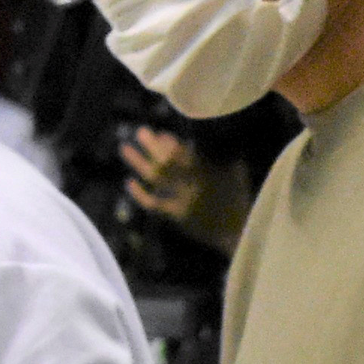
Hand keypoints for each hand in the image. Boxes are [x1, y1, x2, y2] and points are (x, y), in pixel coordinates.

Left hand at [121, 127, 251, 252]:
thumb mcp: (235, 171)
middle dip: (152, 145)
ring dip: (139, 162)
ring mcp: (185, 200)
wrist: (239, 232)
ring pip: (157, 178)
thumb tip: (194, 137)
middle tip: (141, 131)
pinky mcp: (178, 216)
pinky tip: (130, 182)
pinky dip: (140, 194)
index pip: (184, 153)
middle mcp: (195, 184)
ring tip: (124, 148)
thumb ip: (219, 154)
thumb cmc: (236, 197)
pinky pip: (155, 205)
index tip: (162, 135)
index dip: (170, 143)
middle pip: (167, 161)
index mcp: (209, 170)